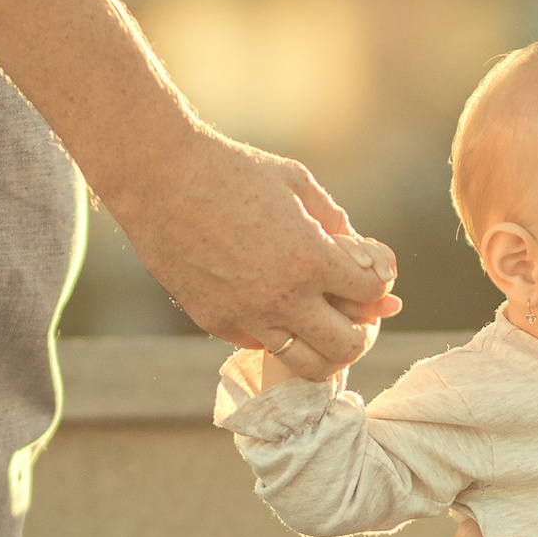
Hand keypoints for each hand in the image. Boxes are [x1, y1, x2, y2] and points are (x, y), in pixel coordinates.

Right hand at [123, 130, 398, 368]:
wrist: (159, 179)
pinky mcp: (215, 322)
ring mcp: (246, 316)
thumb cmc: (231, 170)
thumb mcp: (296, 182)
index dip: (378, 284)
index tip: (371, 275)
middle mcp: (281, 298)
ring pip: (307, 365)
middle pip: (348, 347)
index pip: (371, 294)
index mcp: (309, 259)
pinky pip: (263, 345)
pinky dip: (280, 334)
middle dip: (362, 331)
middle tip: (357, 315)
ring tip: (324, 327)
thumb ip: (334, 220)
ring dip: (325, 350)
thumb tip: (359, 251)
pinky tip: (276, 307)